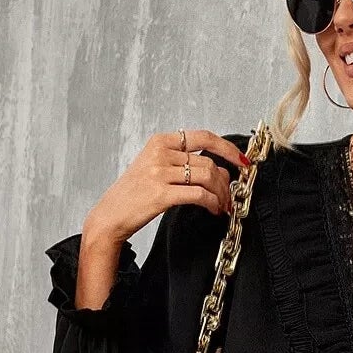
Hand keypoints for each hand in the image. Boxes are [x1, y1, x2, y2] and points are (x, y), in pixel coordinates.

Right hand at [83, 127, 249, 246]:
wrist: (111, 215)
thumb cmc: (133, 195)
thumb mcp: (153, 167)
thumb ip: (180, 163)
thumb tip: (216, 169)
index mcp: (160, 142)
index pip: (203, 136)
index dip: (227, 147)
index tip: (241, 160)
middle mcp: (161, 153)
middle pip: (208, 161)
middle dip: (225, 181)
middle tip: (230, 195)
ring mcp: (160, 172)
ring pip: (207, 176)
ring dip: (221, 194)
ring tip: (222, 205)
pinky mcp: (162, 193)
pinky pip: (199, 194)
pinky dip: (213, 203)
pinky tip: (214, 209)